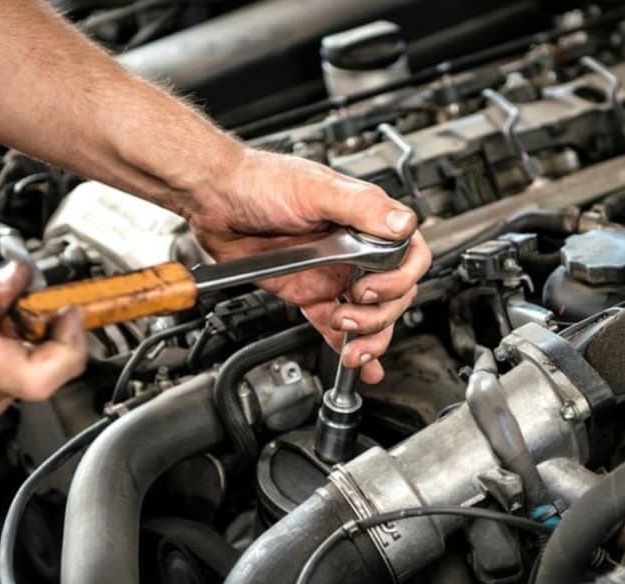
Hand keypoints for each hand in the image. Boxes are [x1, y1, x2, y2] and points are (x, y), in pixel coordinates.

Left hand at [188, 147, 430, 383]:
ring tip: (351, 347)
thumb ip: (363, 207)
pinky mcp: (309, 292)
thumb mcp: (317, 189)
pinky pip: (334, 324)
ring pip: (370, 315)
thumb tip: (403, 225)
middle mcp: (355, 249)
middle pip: (394, 294)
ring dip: (369, 337)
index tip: (371, 289)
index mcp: (366, 222)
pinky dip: (346, 344)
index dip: (399, 281)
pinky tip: (356, 363)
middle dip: (380, 315)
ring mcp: (334, 273)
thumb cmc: (261, 181)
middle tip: (350, 314)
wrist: (216, 199)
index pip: (409, 257)